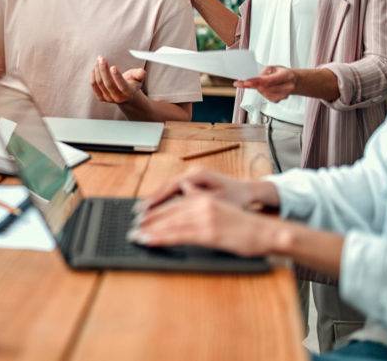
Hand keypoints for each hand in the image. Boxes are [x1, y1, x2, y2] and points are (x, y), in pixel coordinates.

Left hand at [91, 57, 144, 103]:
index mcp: (128, 93)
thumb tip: (142, 72)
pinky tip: (95, 68)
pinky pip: (94, 86)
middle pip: (109, 84)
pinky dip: (93, 76)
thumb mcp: (138, 77)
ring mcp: (108, 99)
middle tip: (102, 58)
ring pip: (100, 84)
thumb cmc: (132, 82)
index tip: (113, 66)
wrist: (125, 95)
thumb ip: (140, 74)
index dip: (117, 77)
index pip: (122, 86)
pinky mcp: (101, 98)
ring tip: (99, 60)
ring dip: (98, 70)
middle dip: (104, 70)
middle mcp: (118, 98)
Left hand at [129, 194, 278, 256]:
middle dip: (148, 220)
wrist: (266, 232)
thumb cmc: (245, 226)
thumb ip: (202, 205)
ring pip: (170, 223)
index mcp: (204, 198)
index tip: (141, 218)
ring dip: (150, 230)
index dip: (155, 211)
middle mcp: (202, 204)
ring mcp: (205, 218)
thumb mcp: (220, 210)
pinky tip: (149, 241)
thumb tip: (185, 201)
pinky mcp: (208, 232)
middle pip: (168, 212)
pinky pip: (178, 235)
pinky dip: (160, 238)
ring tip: (136, 236)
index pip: (173, 204)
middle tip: (132, 228)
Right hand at [135, 167, 265, 214]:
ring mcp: (191, 177)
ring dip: (155, 201)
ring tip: (141, 212)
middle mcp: (192, 173)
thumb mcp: (221, 200)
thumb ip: (201, 197)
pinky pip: (173, 191)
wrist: (249, 191)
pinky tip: (154, 209)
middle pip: (166, 187)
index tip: (145, 211)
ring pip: (168, 189)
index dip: (157, 200)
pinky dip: (163, 200)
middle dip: (151, 201)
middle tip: (138, 214)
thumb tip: (182, 192)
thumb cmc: (237, 197)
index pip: (171, 187)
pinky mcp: (192, 183)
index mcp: (198, 175)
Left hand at [234, 65, 297, 101]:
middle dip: (255, 84)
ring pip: (263, 93)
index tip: (246, 82)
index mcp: (286, 75)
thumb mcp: (274, 67)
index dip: (256, 82)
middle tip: (248, 81)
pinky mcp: (278, 100)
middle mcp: (287, 86)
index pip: (268, 80)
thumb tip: (255, 78)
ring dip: (259, 88)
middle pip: (264, 88)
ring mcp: (284, 95)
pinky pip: (265, 97)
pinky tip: (266, 88)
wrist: (294, 82)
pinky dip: (262, 92)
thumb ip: (264, 72)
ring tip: (263, 83)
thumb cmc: (283, 74)